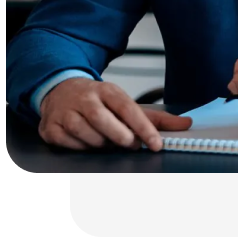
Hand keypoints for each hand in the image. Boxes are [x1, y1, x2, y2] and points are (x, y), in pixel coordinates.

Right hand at [38, 77, 191, 150]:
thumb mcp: (127, 104)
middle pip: (104, 121)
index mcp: (108, 90)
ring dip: (101, 143)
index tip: (156, 144)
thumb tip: (187, 124)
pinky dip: (80, 147)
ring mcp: (66, 112)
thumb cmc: (100, 102)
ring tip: (107, 141)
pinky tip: (86, 141)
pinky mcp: (50, 126)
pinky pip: (68, 143)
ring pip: (86, 134)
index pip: (129, 109)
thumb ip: (157, 118)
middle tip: (130, 144)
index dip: (144, 128)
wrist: (61, 91)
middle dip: (121, 137)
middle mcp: (86, 98)